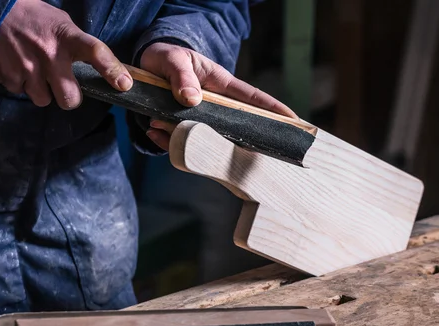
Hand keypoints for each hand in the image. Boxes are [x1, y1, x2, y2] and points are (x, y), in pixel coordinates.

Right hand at [0, 0, 132, 108]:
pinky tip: (17, 66)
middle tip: (64, 87)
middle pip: (69, 99)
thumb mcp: (62, 24)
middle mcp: (49, 54)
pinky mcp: (5, 73)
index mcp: (67, 37)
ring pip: (43, 100)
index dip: (112, 71)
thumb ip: (79, 47)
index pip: (96, 53)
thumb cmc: (34, 17)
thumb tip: (106, 71)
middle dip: (68, 98)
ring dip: (41, 91)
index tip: (124, 85)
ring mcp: (26, 66)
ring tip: (35, 72)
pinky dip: (19, 83)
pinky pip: (18, 92)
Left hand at [140, 42, 297, 150]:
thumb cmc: (168, 57)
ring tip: (160, 125)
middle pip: (234, 126)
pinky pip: (178, 141)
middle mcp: (215, 106)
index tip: (294, 122)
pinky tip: (153, 132)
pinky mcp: (181, 128)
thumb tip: (192, 99)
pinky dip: (165, 140)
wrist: (145, 65)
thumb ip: (182, 77)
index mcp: (222, 86)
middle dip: (241, 141)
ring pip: (203, 137)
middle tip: (253, 154)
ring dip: (185, 137)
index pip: (253, 99)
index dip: (274, 111)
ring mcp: (200, 119)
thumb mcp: (174, 60)